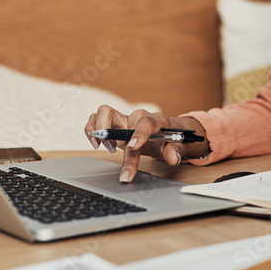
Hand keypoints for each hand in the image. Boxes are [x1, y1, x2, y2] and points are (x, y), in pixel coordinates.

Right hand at [85, 105, 209, 181]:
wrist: (167, 131)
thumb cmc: (171, 137)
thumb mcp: (178, 144)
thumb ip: (176, 150)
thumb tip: (173, 158)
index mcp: (155, 120)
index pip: (145, 122)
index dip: (139, 134)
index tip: (133, 147)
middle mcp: (136, 116)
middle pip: (111, 112)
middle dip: (105, 130)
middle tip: (112, 148)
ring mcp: (124, 120)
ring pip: (101, 113)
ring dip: (96, 131)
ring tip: (102, 146)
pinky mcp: (116, 126)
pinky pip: (96, 121)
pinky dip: (92, 131)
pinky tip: (98, 144)